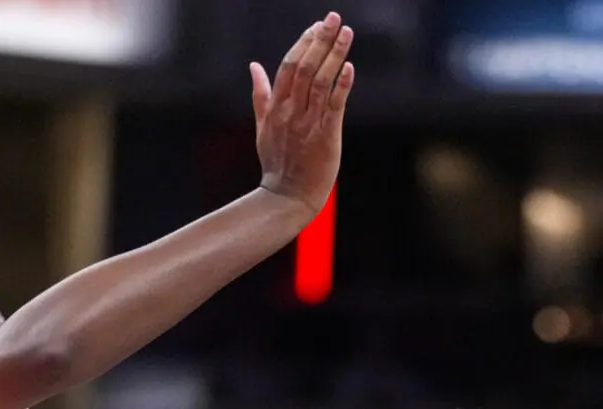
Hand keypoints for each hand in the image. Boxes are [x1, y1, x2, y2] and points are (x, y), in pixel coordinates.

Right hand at [251, 13, 354, 214]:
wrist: (287, 196)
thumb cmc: (277, 162)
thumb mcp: (263, 126)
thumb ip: (260, 94)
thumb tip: (253, 66)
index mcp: (276, 107)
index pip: (289, 67)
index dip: (303, 44)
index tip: (316, 26)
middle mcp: (291, 112)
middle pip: (306, 68)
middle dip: (320, 40)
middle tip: (334, 18)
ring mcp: (309, 123)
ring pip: (321, 81)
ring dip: (335, 54)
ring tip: (347, 32)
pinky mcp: (326, 136)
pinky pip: (335, 106)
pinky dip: (342, 85)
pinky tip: (349, 67)